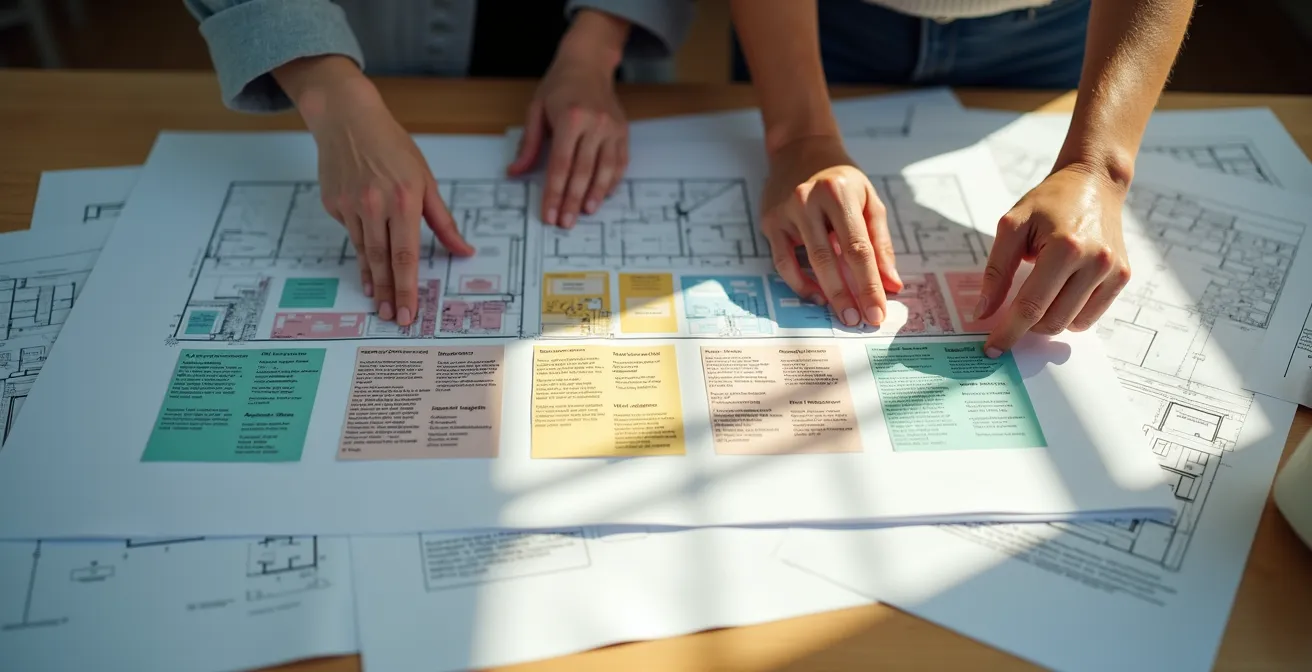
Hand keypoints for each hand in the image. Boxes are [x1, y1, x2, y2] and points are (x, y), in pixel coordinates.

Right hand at [282, 58, 473, 326]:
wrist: (347, 119)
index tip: (410, 310)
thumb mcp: (426, 180)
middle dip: (389, 293)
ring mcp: (350, 205)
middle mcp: (375, 205)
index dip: (408, 286)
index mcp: (404, 199)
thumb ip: (443, 221)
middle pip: (382, 260)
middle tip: (393, 317)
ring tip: (379, 301)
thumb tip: (464, 251)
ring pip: (363, 251)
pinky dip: (360, 251)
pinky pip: (350, 232)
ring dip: (372, 279)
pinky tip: (366, 267)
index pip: (406, 254)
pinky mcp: (333, 203)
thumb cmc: (393, 147)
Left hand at [507, 10, 629, 227]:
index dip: (554, 193)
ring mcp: (612, 129)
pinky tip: (602, 196)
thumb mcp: (536, 110)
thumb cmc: (559, 86)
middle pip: (583, 172)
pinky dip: (612, 182)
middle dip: (573, 200)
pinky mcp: (623, 132)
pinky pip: (620, 163)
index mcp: (571, 118)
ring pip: (605, 170)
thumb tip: (515, 172)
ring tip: (586, 213)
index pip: (561, 165)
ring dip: (595, 195)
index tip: (549, 213)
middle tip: (566, 222)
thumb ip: (528, 144)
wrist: (588, 63)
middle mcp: (595, 124)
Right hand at [761, 136, 902, 327]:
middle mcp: (809, 200)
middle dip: (847, 295)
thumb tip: (891, 283)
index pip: (858, 248)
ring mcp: (786, 211)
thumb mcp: (869, 200)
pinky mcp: (770, 221)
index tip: (878, 311)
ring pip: (805, 262)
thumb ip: (881, 243)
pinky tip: (816, 294)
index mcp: (840, 193)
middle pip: (830, 259)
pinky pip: (782, 261)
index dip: (869, 284)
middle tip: (859, 321)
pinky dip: (799, 282)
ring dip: (824, 293)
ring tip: (841, 313)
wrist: (802, 149)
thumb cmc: (841, 178)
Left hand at [976, 164, 1131, 355]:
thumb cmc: (1049, 202)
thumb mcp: (1012, 226)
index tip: (991, 349)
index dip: (1008, 331)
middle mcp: (1095, 262)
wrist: (1094, 183)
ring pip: (1072, 323)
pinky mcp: (1123, 276)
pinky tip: (1060, 292)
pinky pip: (1091, 316)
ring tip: (1040, 292)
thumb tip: (983, 312)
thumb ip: (996, 271)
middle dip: (1026, 325)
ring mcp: (1113, 271)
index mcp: (1065, 247)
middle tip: (1012, 311)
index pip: (1031, 305)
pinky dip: (1070, 314)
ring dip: (1048, 320)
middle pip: (1052, 320)